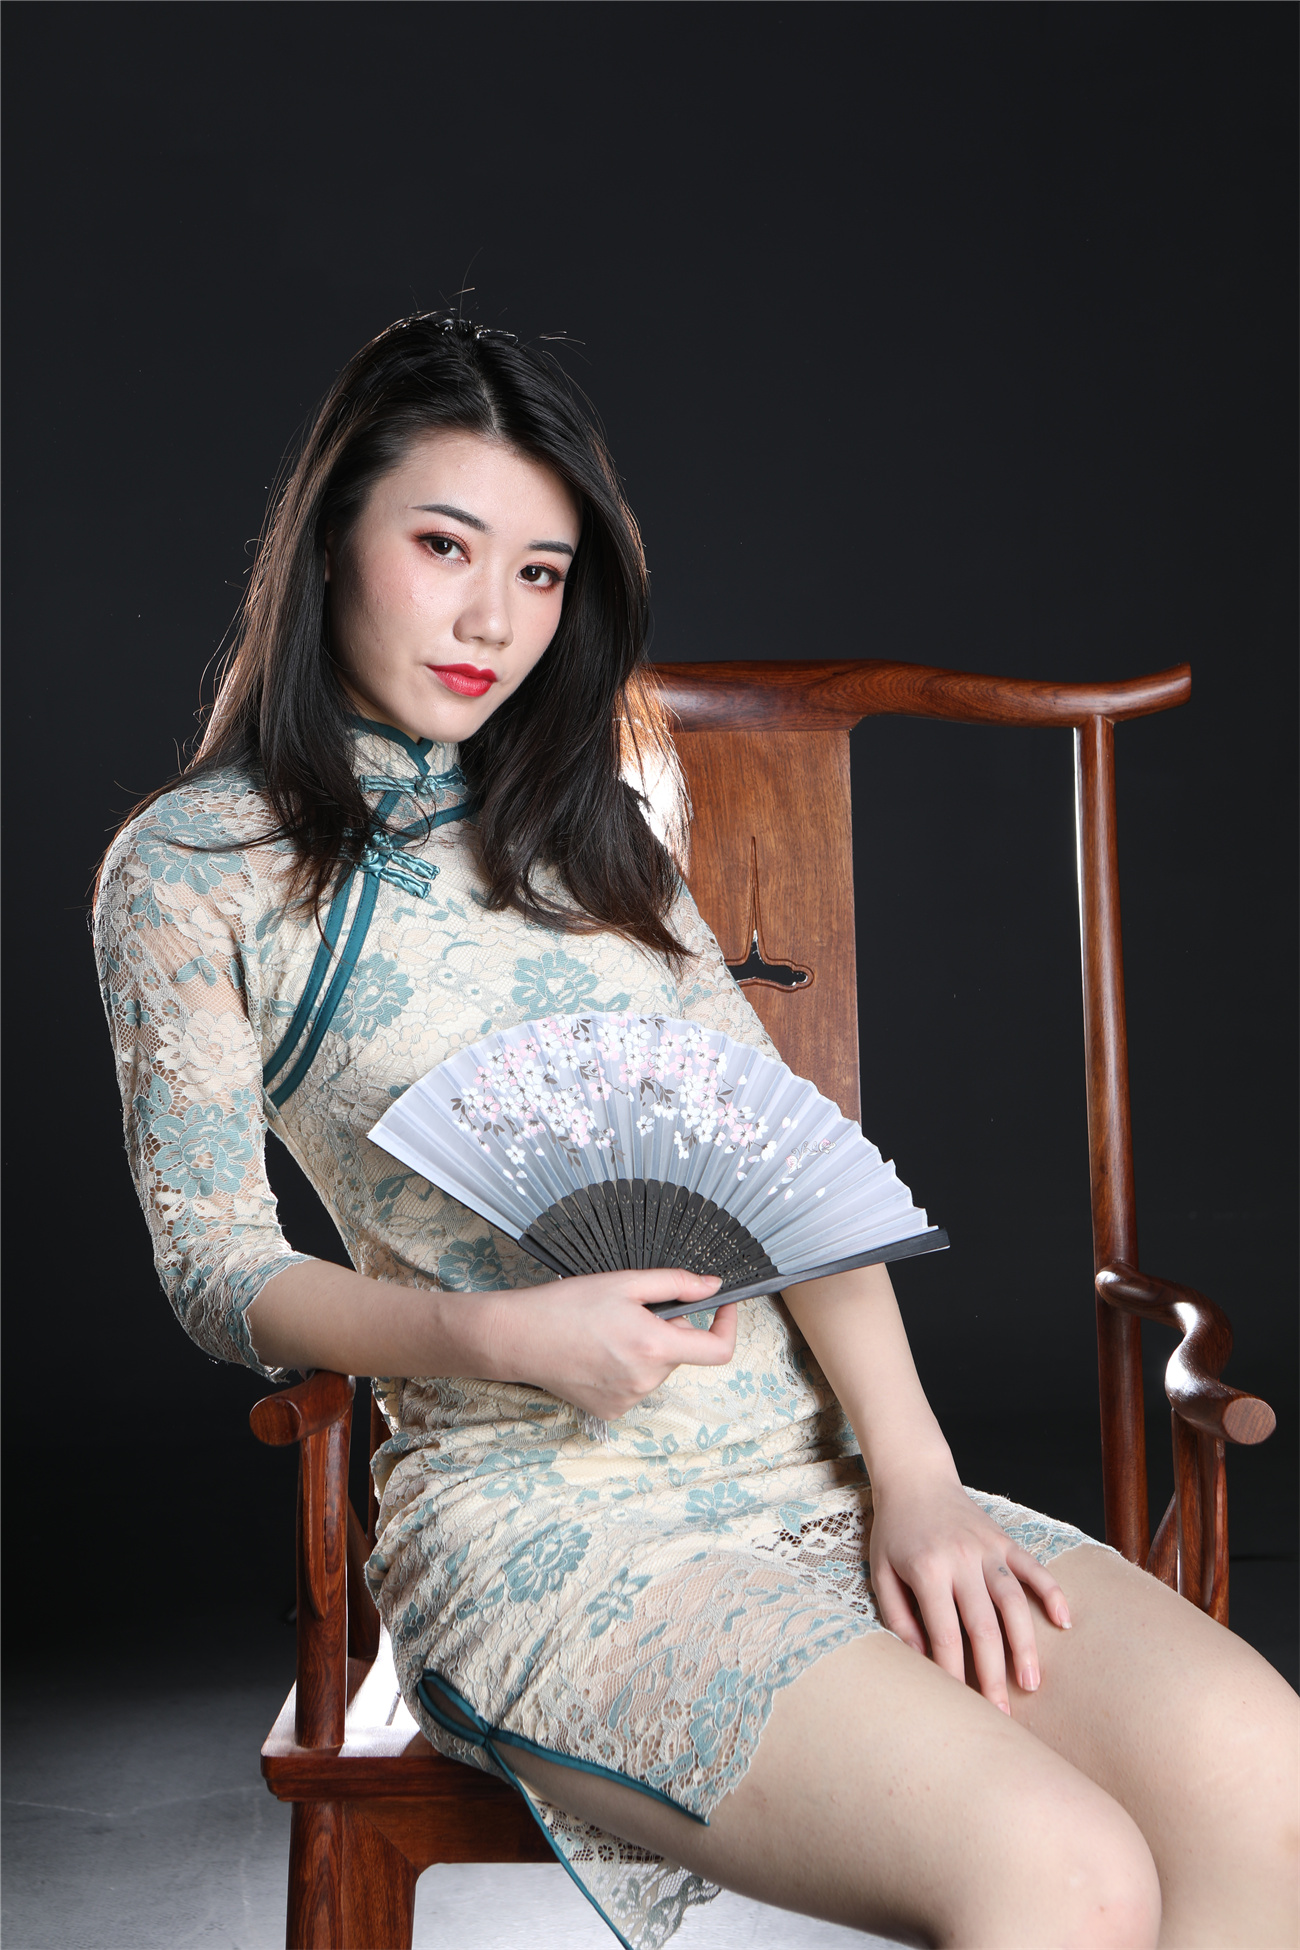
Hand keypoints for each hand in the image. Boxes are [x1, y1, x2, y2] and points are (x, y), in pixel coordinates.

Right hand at [481, 1269, 735, 1421]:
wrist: (519, 1337)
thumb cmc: (568, 1304)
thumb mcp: (625, 1282)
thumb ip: (677, 1284)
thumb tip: (714, 1287)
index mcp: (655, 1346)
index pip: (718, 1351)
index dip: (728, 1326)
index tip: (722, 1307)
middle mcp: (647, 1380)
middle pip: (679, 1354)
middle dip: (666, 1332)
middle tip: (630, 1313)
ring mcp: (628, 1400)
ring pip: (656, 1370)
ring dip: (644, 1352)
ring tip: (606, 1334)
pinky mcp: (611, 1412)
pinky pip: (634, 1387)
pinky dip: (626, 1370)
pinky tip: (596, 1355)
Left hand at [867, 1467, 1072, 1712]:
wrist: (915, 1477)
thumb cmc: (895, 1530)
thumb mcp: (881, 1572)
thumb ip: (898, 1616)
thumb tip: (921, 1660)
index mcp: (927, 1569)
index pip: (944, 1633)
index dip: (953, 1672)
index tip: (959, 1704)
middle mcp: (962, 1559)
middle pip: (983, 1626)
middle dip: (993, 1674)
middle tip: (1001, 1713)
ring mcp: (988, 1549)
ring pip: (1014, 1602)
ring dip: (1025, 1644)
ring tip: (1032, 1682)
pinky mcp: (1005, 1540)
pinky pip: (1034, 1568)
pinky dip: (1052, 1593)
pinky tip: (1064, 1622)